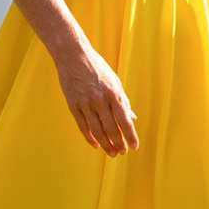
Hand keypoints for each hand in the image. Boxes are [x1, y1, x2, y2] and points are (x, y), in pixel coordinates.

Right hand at [55, 42, 138, 157]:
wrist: (73, 56)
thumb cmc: (97, 68)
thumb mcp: (114, 82)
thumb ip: (123, 101)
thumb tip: (132, 118)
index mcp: (114, 93)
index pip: (125, 120)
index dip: (130, 136)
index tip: (134, 147)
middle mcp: (100, 100)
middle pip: (111, 128)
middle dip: (118, 143)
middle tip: (122, 152)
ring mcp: (86, 103)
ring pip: (97, 130)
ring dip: (106, 144)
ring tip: (112, 153)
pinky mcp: (73, 105)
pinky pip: (83, 126)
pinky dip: (90, 138)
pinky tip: (96, 145)